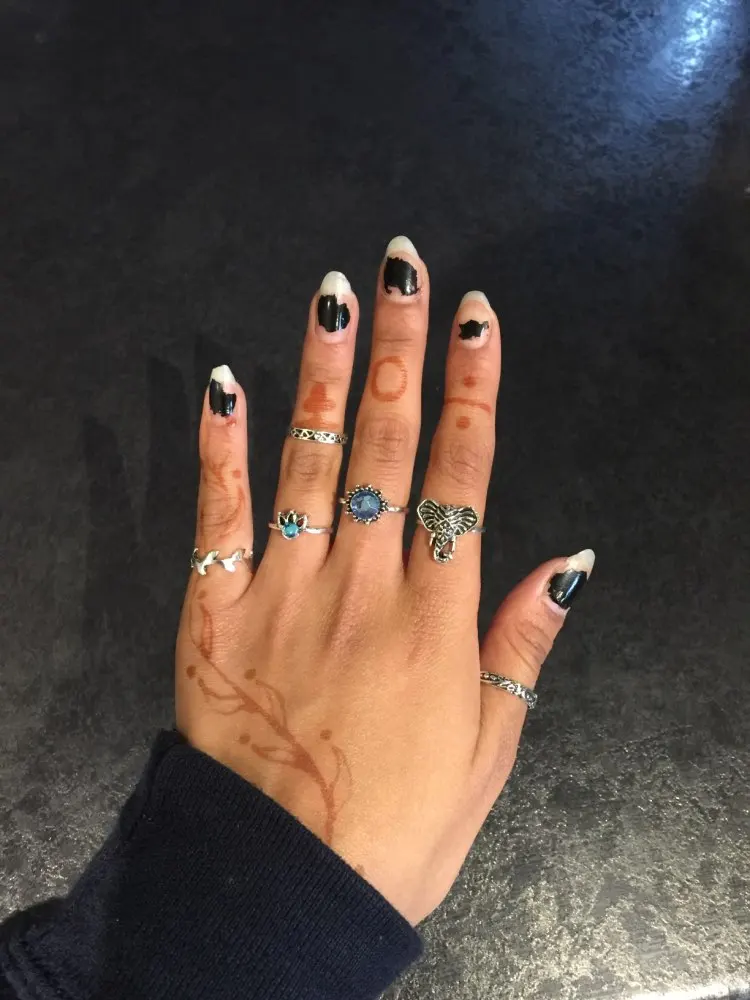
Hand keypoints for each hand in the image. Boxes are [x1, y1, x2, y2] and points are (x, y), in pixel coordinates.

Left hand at [175, 237, 593, 924]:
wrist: (286, 883)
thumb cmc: (400, 823)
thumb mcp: (491, 748)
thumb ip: (526, 645)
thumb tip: (572, 560)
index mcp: (438, 617)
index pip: (463, 473)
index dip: (474, 388)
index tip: (474, 317)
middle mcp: (364, 584)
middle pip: (387, 442)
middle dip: (399, 347)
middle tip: (402, 265)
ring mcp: (284, 591)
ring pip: (309, 458)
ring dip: (322, 370)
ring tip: (332, 297)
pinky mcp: (214, 612)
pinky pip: (218, 515)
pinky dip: (222, 448)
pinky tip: (225, 384)